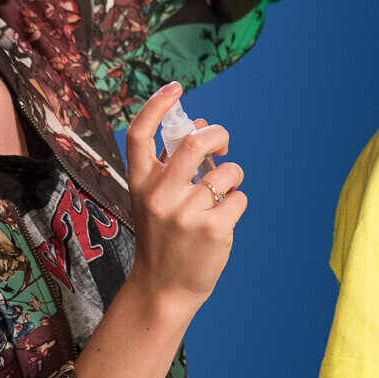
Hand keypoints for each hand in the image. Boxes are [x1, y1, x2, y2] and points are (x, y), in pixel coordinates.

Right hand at [121, 82, 246, 315]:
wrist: (163, 289)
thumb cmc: (163, 239)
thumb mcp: (155, 200)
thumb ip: (172, 166)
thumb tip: (201, 125)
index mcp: (140, 185)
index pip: (140, 135)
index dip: (156, 106)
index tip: (175, 88)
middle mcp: (160, 196)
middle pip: (195, 144)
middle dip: (218, 136)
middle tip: (222, 144)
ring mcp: (186, 213)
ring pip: (227, 172)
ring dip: (231, 178)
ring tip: (220, 195)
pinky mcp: (213, 229)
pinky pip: (239, 198)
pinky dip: (236, 204)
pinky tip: (223, 220)